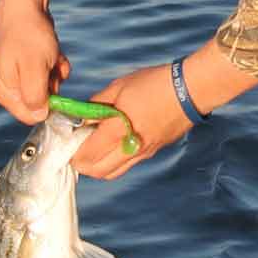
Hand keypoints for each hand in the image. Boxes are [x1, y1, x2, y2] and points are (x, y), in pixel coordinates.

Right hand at [0, 0, 75, 124]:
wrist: (25, 2)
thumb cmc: (28, 35)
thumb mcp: (35, 69)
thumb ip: (36, 97)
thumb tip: (40, 116)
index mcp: (2, 91)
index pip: (30, 116)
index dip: (48, 106)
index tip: (56, 85)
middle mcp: (6, 86)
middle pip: (39, 102)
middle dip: (52, 86)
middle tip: (53, 66)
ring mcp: (15, 74)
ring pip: (46, 87)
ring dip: (55, 73)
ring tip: (53, 55)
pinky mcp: (25, 64)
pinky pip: (45, 73)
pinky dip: (54, 64)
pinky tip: (54, 52)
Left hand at [72, 37, 257, 179]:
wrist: (190, 90)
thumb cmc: (153, 83)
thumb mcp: (119, 87)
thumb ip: (96, 105)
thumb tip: (81, 117)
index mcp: (118, 129)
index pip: (86, 154)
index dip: (72, 150)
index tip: (67, 140)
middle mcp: (130, 147)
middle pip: (95, 171)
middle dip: (80, 163)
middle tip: (75, 148)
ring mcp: (142, 153)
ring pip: (110, 173)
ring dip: (95, 167)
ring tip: (90, 150)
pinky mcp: (152, 153)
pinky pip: (125, 166)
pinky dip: (111, 163)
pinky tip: (109, 147)